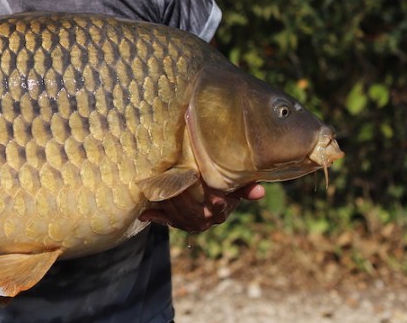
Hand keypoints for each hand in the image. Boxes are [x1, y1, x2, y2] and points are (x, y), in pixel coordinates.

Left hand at [139, 182, 264, 232]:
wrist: (212, 199)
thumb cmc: (225, 189)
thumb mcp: (235, 188)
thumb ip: (246, 189)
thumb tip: (261, 192)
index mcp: (220, 212)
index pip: (217, 205)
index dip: (213, 200)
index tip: (207, 188)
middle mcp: (205, 221)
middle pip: (191, 213)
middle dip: (180, 198)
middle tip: (171, 183)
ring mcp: (191, 224)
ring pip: (177, 218)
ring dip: (167, 205)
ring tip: (157, 191)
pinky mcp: (178, 223)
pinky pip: (166, 222)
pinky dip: (156, 217)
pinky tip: (145, 214)